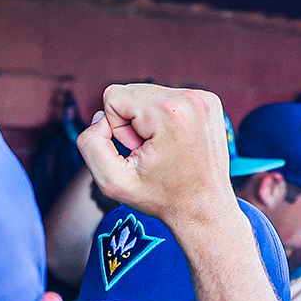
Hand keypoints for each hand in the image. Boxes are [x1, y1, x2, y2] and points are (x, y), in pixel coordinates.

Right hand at [78, 84, 231, 227]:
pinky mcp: (209, 102)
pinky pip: (168, 98)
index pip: (113, 96)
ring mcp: (203, 98)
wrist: (204, 208)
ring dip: (149, 122)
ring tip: (165, 150)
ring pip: (150, 95)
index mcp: (168, 111)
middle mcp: (190, 98)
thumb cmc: (162, 198)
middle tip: (153, 153)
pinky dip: (166, 120)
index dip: (117, 129)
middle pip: (132, 92)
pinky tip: (176, 144)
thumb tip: (100, 117)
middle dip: (133, 123)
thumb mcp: (112, 181)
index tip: (139, 151)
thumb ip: (90, 144)